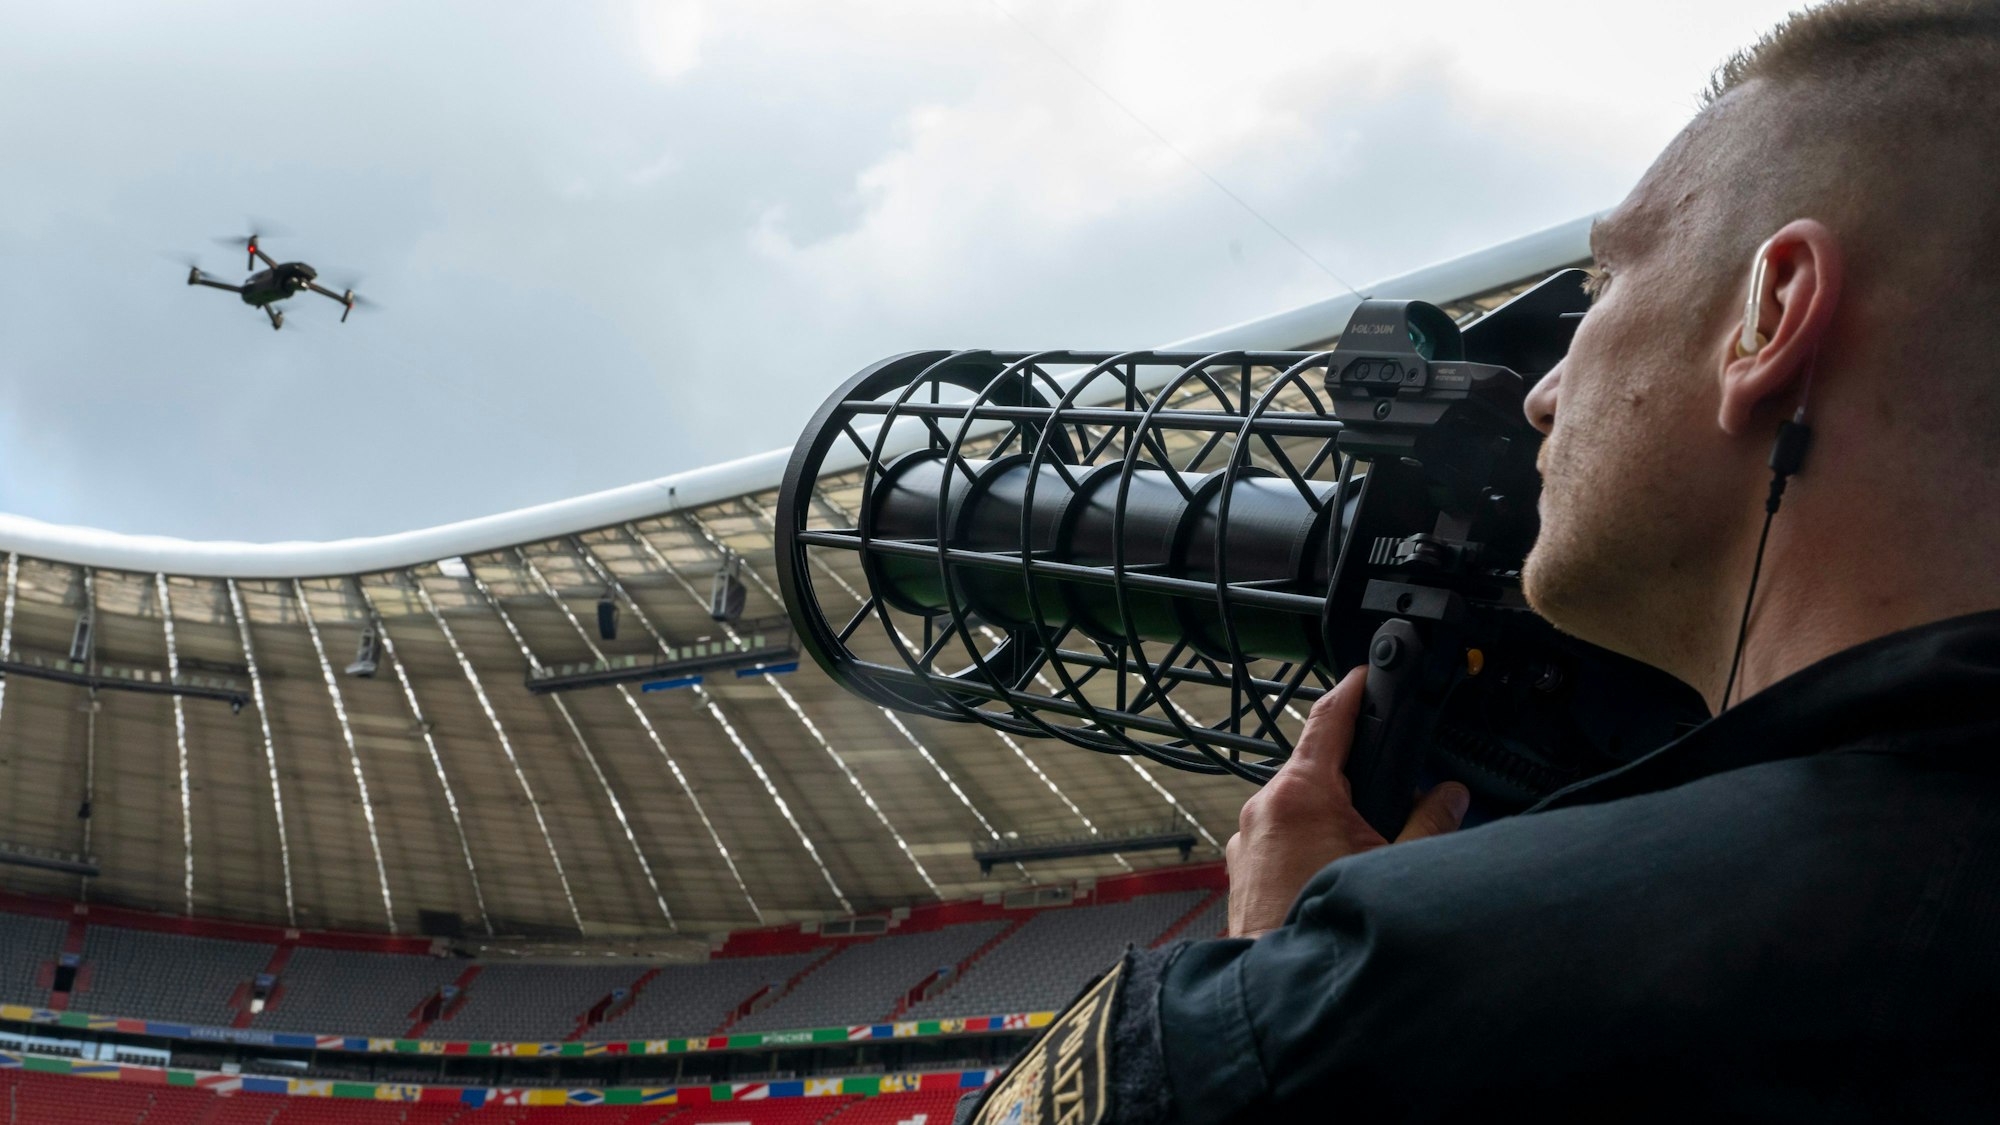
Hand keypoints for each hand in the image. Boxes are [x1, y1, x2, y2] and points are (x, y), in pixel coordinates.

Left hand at [1225, 667, 1470, 937]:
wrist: (1286, 991)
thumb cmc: (1327, 929)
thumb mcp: (1396, 866)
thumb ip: (1430, 822)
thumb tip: (1452, 796)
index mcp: (1301, 793)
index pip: (1328, 717)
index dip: (1353, 689)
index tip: (1367, 673)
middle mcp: (1264, 807)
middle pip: (1316, 768)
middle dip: (1353, 777)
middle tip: (1389, 794)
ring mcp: (1247, 838)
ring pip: (1296, 807)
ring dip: (1330, 817)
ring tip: (1362, 848)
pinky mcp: (1242, 867)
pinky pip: (1279, 837)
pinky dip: (1307, 843)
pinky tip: (1332, 872)